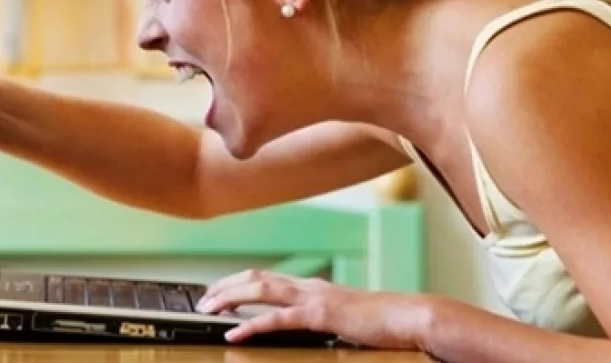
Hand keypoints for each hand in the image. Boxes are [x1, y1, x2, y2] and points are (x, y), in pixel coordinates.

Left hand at [198, 269, 429, 348]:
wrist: (408, 317)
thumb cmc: (381, 322)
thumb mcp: (342, 317)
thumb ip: (319, 317)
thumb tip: (300, 324)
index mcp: (312, 286)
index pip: (266, 277)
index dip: (237, 281)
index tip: (216, 292)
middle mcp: (309, 286)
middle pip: (256, 277)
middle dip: (224, 286)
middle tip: (202, 300)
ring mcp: (314, 298)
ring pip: (261, 289)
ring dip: (230, 298)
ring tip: (208, 309)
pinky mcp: (320, 315)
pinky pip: (278, 319)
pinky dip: (251, 325)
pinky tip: (234, 334)